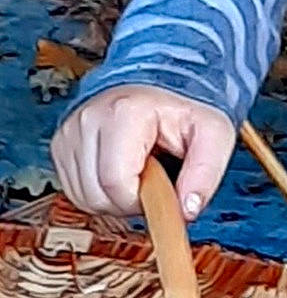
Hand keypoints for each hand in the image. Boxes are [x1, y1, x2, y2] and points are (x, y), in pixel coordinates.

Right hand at [52, 85, 235, 221]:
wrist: (162, 86)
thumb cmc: (185, 110)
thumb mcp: (213, 136)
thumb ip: (206, 173)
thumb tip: (187, 210)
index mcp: (124, 112)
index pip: (116, 183)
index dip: (140, 200)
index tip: (160, 188)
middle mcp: (90, 118)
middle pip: (96, 195)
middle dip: (128, 202)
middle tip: (152, 180)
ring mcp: (71, 131)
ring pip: (83, 197)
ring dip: (112, 199)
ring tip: (137, 174)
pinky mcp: (62, 144)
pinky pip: (74, 191)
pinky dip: (98, 192)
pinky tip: (119, 173)